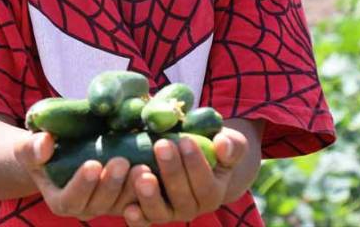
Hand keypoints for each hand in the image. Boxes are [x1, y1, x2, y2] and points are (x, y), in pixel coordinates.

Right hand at [13, 131, 136, 219]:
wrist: (62, 153)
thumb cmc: (43, 152)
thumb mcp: (29, 148)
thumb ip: (32, 148)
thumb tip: (44, 143)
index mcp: (61, 201)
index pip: (70, 200)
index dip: (82, 185)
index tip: (92, 164)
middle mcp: (86, 209)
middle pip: (100, 204)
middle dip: (111, 184)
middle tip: (122, 162)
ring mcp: (108, 205)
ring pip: (123, 204)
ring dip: (133, 188)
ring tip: (142, 166)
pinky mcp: (127, 198)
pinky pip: (140, 200)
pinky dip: (148, 189)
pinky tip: (156, 170)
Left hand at [122, 128, 247, 226]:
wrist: (190, 159)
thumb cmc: (211, 148)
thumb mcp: (228, 143)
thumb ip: (231, 145)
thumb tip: (223, 145)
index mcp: (212, 194)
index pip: (206, 184)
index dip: (196, 164)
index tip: (186, 140)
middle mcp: (191, 209)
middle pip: (182, 197)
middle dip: (172, 171)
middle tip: (162, 145)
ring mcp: (168, 213)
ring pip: (160, 212)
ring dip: (150, 196)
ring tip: (142, 173)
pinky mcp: (148, 213)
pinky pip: (142, 221)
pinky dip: (136, 218)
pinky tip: (128, 208)